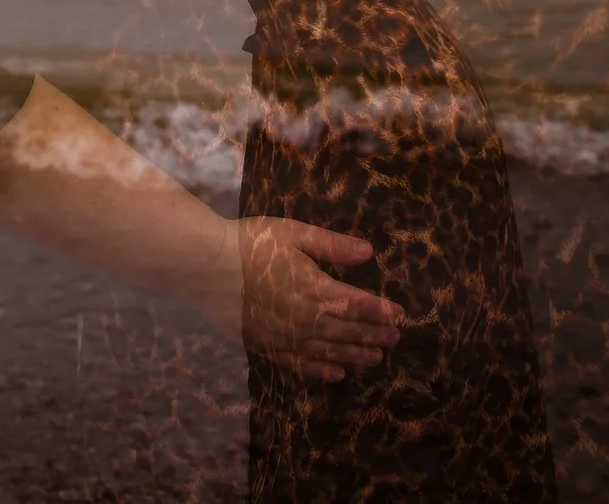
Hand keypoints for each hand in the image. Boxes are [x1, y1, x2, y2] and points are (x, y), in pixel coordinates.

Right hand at [236, 216, 404, 381]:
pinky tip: (336, 375)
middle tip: (394, 340)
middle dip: (375, 335)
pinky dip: (321, 371)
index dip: (382, 311)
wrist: (207, 268)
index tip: (401, 316)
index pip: (359, 305)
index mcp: (316, 290)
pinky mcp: (267, 346)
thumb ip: (332, 245)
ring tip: (375, 359)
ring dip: (355, 355)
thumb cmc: (251, 244)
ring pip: (330, 352)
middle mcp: (307, 320)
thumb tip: (368, 252)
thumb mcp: (294, 233)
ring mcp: (287, 337)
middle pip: (349, 331)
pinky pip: (301, 364)